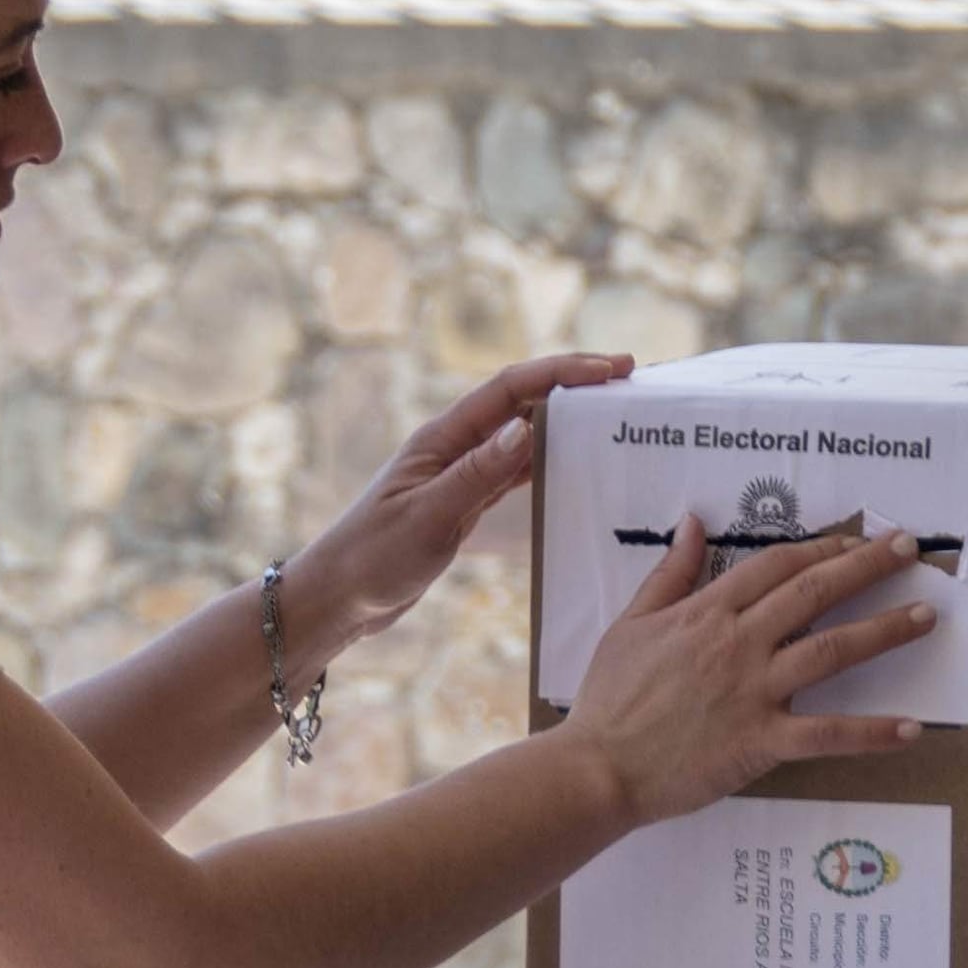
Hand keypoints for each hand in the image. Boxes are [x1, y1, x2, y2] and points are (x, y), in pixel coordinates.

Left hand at [286, 352, 633, 647]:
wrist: (338, 598)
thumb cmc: (373, 557)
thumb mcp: (429, 517)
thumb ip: (477, 475)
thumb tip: (525, 429)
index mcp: (443, 438)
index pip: (512, 389)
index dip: (564, 371)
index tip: (613, 368)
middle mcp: (454, 447)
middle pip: (523, 402)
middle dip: (575, 387)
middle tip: (629, 382)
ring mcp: (460, 474)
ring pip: (523, 435)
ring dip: (567, 423)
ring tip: (613, 419)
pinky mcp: (463, 503)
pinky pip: (515, 472)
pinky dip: (548, 463)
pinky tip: (577, 467)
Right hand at [557, 511, 932, 825]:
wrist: (598, 767)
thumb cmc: (609, 700)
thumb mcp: (630, 623)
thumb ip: (669, 574)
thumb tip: (692, 523)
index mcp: (707, 613)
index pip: (776, 565)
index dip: (821, 548)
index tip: (854, 541)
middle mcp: (738, 642)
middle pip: (814, 592)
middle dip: (867, 566)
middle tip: (909, 548)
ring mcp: (753, 690)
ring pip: (832, 650)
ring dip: (885, 630)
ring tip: (926, 616)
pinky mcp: (761, 740)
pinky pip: (827, 734)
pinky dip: (872, 733)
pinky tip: (912, 728)